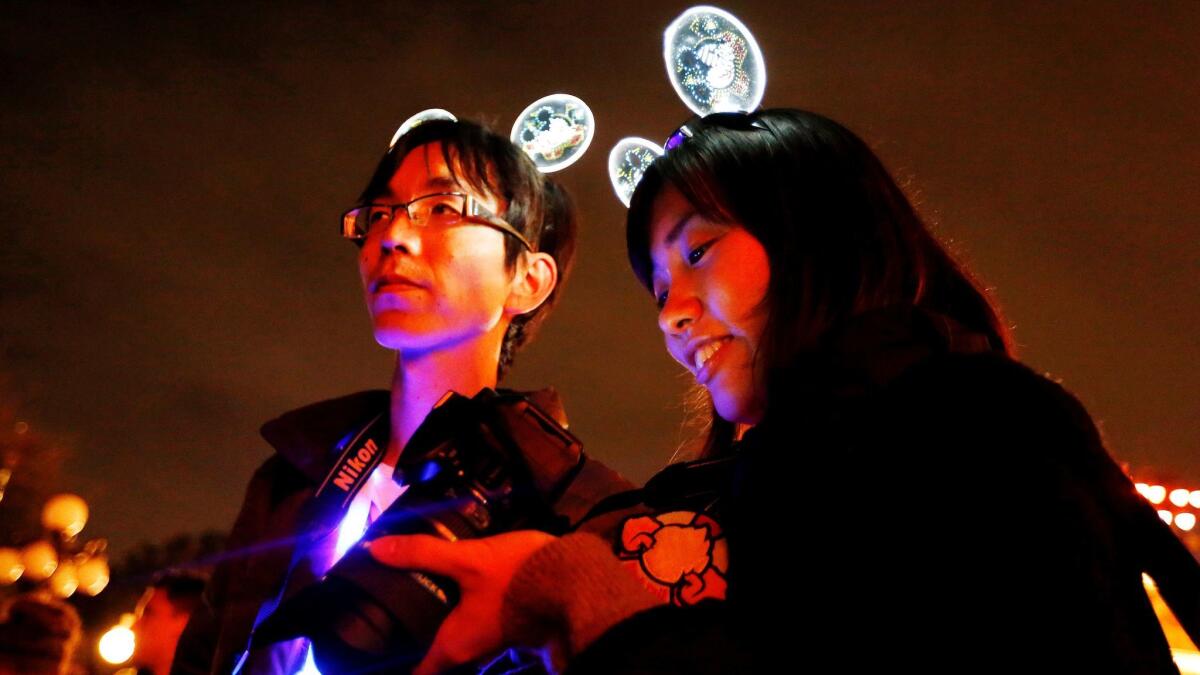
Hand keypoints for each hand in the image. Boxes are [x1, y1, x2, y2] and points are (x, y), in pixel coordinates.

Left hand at [368, 530, 556, 674]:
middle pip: (438, 659)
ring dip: (444, 626)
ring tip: (426, 599)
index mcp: (455, 647)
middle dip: (420, 643)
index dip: (397, 664)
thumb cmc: (520, 576)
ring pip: (460, 643)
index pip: (418, 673)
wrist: (576, 578)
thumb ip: (422, 553)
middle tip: (397, 618)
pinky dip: (465, 613)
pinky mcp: (511, 626)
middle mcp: (474, 654)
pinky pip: (479, 628)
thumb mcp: (467, 559)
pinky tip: (462, 587)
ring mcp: (495, 642)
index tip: (380, 650)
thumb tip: (375, 550)